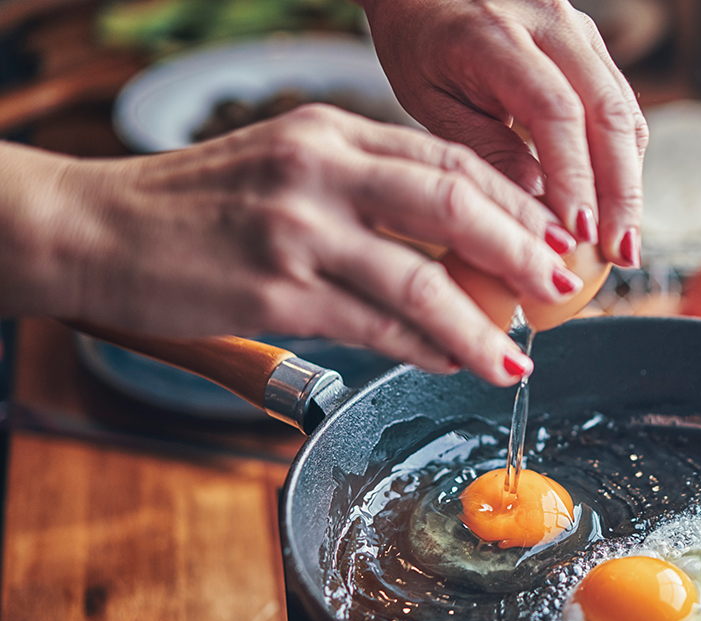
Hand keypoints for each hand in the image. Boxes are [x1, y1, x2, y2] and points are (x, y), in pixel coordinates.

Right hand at [0, 105, 587, 385]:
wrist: (94, 228)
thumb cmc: (196, 205)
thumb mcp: (285, 166)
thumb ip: (362, 189)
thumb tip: (449, 242)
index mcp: (329, 132)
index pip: (447, 159)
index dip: (512, 202)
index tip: (549, 236)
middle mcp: (319, 170)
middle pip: (452, 204)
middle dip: (521, 250)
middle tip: (559, 286)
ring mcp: (298, 231)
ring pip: (422, 279)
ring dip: (481, 326)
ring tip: (515, 356)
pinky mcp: (277, 293)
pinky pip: (376, 326)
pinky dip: (424, 348)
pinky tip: (451, 362)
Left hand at [362, 0, 648, 266]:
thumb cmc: (417, 41)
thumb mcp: (430, 99)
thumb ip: (484, 149)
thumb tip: (539, 211)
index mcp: (495, 35)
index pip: (556, 111)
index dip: (575, 178)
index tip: (579, 234)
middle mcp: (550, 22)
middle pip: (608, 113)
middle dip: (620, 192)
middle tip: (621, 253)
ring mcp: (578, 28)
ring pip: (624, 111)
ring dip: (630, 182)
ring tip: (623, 240)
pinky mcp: (590, 43)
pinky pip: (620, 105)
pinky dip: (622, 159)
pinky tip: (614, 204)